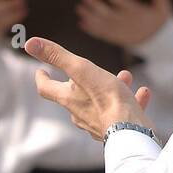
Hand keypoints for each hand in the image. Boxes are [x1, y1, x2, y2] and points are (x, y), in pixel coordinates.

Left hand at [24, 36, 154, 140]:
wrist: (130, 130)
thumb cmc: (106, 99)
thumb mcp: (82, 70)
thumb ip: (58, 56)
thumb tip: (30, 43)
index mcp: (68, 99)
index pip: (46, 88)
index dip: (42, 78)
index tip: (41, 70)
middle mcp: (79, 113)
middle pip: (73, 96)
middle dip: (79, 82)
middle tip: (85, 71)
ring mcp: (98, 123)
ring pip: (99, 104)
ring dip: (109, 88)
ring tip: (125, 77)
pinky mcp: (117, 129)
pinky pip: (121, 112)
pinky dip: (129, 101)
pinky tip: (143, 93)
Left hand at [76, 0, 172, 47]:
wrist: (158, 44)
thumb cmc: (159, 23)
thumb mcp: (164, 10)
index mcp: (136, 13)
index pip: (122, 2)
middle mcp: (125, 22)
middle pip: (107, 13)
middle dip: (95, 4)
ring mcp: (119, 31)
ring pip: (101, 23)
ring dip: (89, 16)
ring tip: (79, 8)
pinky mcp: (116, 38)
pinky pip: (102, 34)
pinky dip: (91, 30)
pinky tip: (82, 23)